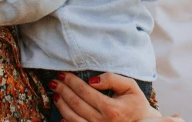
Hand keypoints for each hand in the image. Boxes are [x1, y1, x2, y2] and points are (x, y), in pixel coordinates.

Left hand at [50, 72, 184, 121]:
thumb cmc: (136, 104)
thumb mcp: (130, 86)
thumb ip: (112, 79)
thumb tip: (92, 80)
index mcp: (112, 109)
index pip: (85, 91)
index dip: (72, 81)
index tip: (63, 74)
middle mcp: (103, 121)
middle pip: (76, 103)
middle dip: (63, 90)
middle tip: (54, 81)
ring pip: (72, 117)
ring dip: (61, 104)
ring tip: (55, 94)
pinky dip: (66, 121)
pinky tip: (61, 114)